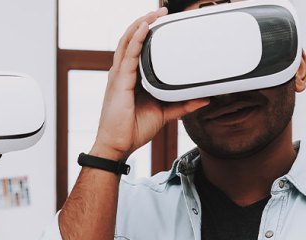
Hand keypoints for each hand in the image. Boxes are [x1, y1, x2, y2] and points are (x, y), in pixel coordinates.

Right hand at [91, 8, 208, 159]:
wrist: (117, 145)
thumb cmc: (132, 130)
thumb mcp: (163, 113)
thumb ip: (182, 104)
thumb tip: (203, 98)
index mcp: (130, 79)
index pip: (136, 49)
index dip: (147, 33)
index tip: (163, 23)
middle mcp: (122, 74)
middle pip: (130, 40)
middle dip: (144, 22)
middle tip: (161, 11)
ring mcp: (119, 77)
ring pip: (128, 42)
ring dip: (141, 24)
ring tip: (156, 13)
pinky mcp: (119, 83)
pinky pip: (128, 56)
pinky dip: (136, 39)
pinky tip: (144, 28)